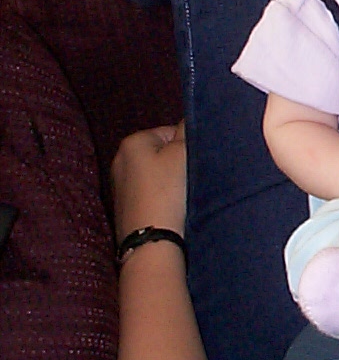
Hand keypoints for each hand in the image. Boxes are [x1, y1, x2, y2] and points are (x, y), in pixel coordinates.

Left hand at [111, 123, 187, 242]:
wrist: (151, 241)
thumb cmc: (167, 192)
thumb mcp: (183, 153)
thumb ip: (188, 130)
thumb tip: (191, 117)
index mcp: (132, 141)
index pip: (171, 131)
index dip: (189, 145)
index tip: (196, 162)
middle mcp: (120, 159)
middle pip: (162, 152)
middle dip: (178, 163)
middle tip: (192, 178)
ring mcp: (120, 185)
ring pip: (157, 174)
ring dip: (172, 181)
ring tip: (182, 196)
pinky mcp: (125, 207)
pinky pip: (151, 192)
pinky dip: (162, 197)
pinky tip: (171, 208)